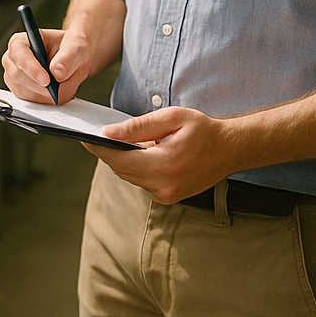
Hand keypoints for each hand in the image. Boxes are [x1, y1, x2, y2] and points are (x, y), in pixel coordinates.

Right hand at [1, 27, 97, 104]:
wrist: (74, 60)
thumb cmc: (70, 49)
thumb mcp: (75, 48)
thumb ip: (67, 58)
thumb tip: (57, 72)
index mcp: (21, 42)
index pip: (19, 55)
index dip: (31, 69)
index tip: (46, 80)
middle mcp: (13, 59)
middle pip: (19, 77)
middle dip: (42, 86)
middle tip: (61, 86)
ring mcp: (14, 77)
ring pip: (25, 93)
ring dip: (46, 94)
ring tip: (62, 84)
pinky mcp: (20, 92)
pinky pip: (30, 102)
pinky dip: (46, 100)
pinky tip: (55, 91)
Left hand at [88, 107, 236, 203]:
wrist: (231, 149)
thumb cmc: (202, 129)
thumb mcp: (171, 118)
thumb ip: (137, 126)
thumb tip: (107, 133)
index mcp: (165, 165)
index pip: (119, 160)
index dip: (98, 148)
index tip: (84, 136)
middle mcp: (165, 186)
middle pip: (122, 170)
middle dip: (109, 152)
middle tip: (98, 135)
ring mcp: (167, 196)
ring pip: (130, 177)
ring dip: (124, 160)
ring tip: (121, 141)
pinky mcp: (169, 198)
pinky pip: (142, 182)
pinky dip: (137, 168)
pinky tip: (141, 153)